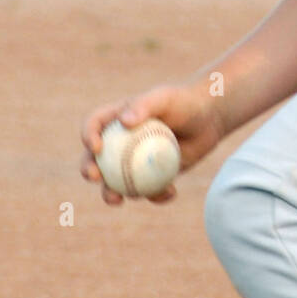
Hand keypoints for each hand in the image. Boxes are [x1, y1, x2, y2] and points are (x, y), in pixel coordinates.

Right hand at [80, 81, 226, 205]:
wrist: (208, 119)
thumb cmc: (184, 102)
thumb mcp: (165, 98)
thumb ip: (144, 105)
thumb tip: (123, 121)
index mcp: (117, 118)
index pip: (94, 124)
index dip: (88, 135)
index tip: (96, 147)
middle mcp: (120, 141)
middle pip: (95, 158)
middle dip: (88, 170)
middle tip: (95, 177)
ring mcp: (134, 161)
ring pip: (115, 182)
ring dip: (111, 193)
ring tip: (120, 199)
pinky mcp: (152, 177)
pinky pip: (147, 191)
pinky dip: (155, 196)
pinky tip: (170, 193)